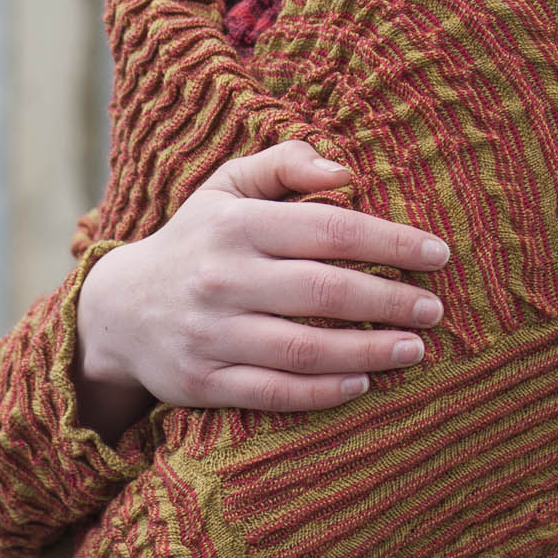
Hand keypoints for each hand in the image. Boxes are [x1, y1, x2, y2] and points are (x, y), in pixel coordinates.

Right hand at [72, 141, 451, 432]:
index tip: (438, 254)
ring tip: (415, 348)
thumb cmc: (197, 241)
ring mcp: (210, 334)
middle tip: (435, 308)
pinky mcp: (202, 382)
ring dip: (370, 350)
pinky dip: (324, 391)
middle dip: (392, 300)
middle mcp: (222, 278)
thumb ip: (284, 165)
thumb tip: (345, 169)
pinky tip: (362, 383)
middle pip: (326, 291)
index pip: (330, 229)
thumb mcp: (227, 188)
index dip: (392, 241)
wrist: (118, 311)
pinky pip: (274, 392)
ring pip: (305, 348)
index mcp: (236, 225)